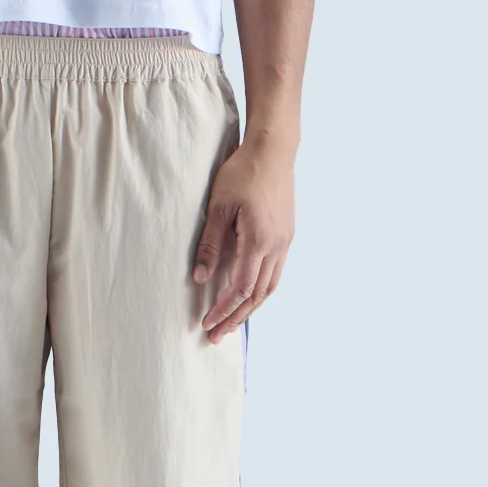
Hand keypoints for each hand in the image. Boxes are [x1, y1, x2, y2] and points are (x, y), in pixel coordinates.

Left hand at [192, 133, 294, 342]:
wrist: (274, 150)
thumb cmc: (243, 173)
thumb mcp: (219, 207)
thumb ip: (210, 245)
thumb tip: (200, 278)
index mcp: (259, 241)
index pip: (240, 288)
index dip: (223, 309)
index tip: (206, 324)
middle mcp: (277, 246)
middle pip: (258, 295)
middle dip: (236, 318)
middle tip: (217, 336)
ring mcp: (285, 241)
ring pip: (270, 286)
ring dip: (251, 307)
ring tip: (233, 322)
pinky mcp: (287, 234)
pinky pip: (276, 272)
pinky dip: (262, 289)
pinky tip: (250, 294)